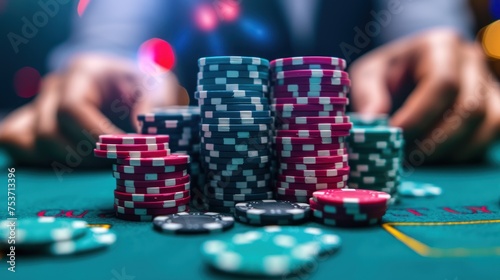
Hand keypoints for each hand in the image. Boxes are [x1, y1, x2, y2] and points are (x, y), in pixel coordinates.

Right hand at [0, 54, 186, 167]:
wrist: (131, 82)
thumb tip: (142, 137)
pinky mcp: (34, 120)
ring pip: (32, 141)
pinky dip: (33, 156)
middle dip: (84, 154)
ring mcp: (40, 103)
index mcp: (84, 71)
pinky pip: (13, 139)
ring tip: (100, 162)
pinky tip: (67, 161)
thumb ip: (154, 106)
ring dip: (66, 161)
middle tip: (115, 162)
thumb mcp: (160, 87)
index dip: (94, 136)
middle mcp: (55, 86)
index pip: (72, 107)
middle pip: (49, 130)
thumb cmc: (145, 84)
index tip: (122, 152)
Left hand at [349, 29, 499, 162]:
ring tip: (419, 158)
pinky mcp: (493, 105)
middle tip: (406, 155)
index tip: (395, 135)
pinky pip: (492, 133)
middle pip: (469, 107)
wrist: (406, 70)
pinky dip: (466, 151)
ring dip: (452, 149)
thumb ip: (367, 93)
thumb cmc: (387, 72)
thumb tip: (373, 119)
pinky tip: (437, 157)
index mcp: (440, 45)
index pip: (442, 83)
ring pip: (487, 123)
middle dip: (435, 139)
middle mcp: (471, 60)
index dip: (419, 116)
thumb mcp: (368, 74)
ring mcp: (487, 82)